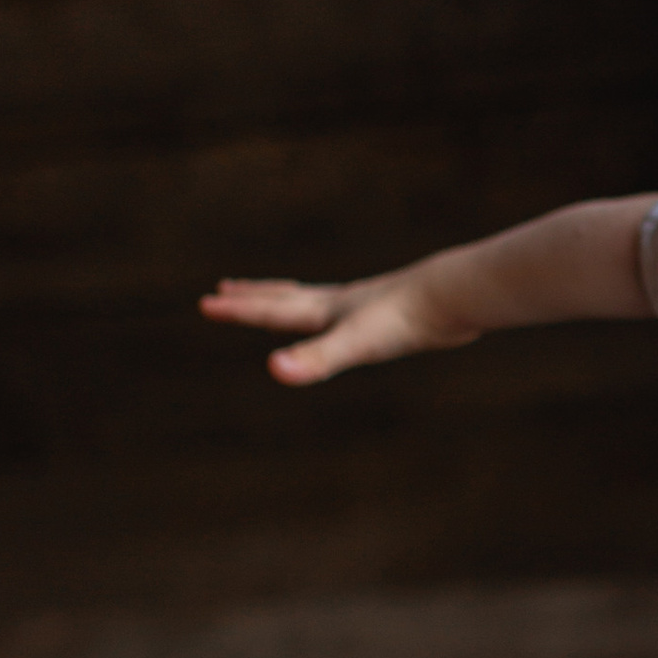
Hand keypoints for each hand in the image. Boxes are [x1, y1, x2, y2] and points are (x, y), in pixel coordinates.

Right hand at [199, 262, 477, 384]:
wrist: (452, 297)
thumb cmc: (402, 321)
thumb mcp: (352, 345)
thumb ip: (315, 360)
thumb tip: (275, 370)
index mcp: (325, 311)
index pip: (270, 311)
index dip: (237, 310)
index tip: (205, 304)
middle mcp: (341, 304)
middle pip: (286, 297)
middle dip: (254, 296)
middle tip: (227, 287)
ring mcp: (367, 307)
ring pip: (321, 301)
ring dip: (296, 299)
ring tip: (286, 299)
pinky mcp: (392, 315)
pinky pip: (356, 314)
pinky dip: (340, 315)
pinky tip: (352, 320)